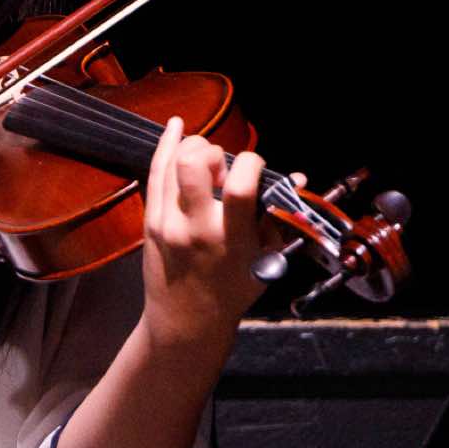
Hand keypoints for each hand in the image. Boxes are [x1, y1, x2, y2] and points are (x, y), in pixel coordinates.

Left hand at [140, 116, 274, 332]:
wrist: (185, 321)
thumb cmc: (233, 291)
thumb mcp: (266, 261)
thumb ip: (280, 219)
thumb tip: (298, 179)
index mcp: (231, 239)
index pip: (238, 184)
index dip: (252, 162)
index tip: (255, 168)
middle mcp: (195, 227)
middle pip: (194, 163)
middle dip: (215, 151)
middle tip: (223, 169)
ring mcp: (167, 222)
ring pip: (172, 162)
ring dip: (194, 149)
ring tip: (208, 161)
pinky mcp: (150, 220)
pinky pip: (154, 173)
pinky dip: (166, 145)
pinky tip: (177, 126)